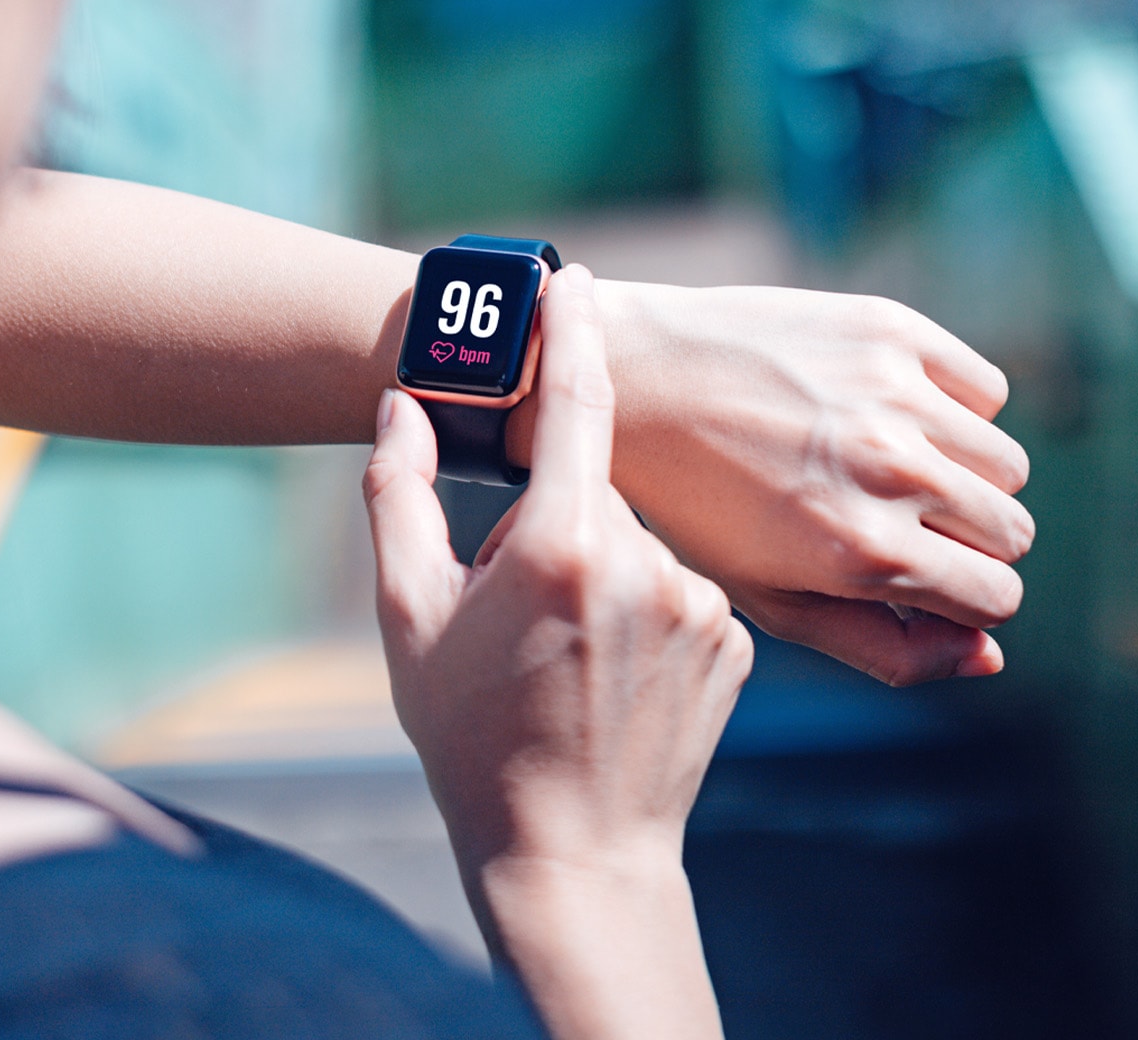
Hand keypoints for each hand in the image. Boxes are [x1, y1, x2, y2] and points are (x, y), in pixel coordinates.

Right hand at [364, 264, 748, 1039]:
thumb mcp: (406, 617)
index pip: (577, 404)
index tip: (569, 280)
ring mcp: (704, 603)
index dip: (570, 331)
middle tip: (515, 609)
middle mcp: (648, 561)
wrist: (572, 856)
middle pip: (594, 493)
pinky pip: (682, 589)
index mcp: (563, 543)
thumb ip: (398, 496)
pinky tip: (613, 673)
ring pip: (641, 543)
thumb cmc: (471, 736)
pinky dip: (646, 609)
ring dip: (601, 572)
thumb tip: (403, 409)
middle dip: (554, 525)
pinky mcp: (739, 641)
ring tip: (565, 657)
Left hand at [577, 283, 1031, 685]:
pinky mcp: (889, 329)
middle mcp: (891, 470)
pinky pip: (985, 389)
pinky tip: (884, 411)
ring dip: (961, 475)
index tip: (918, 579)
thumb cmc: (697, 503)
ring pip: (1005, 463)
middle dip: (965, 541)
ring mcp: (894, 393)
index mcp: (863, 551)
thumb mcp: (771, 598)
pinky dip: (952, 407)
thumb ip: (886, 648)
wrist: (633, 377)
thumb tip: (990, 658)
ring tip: (881, 466)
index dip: (963, 599)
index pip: (997, 599)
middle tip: (891, 520)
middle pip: (1012, 531)